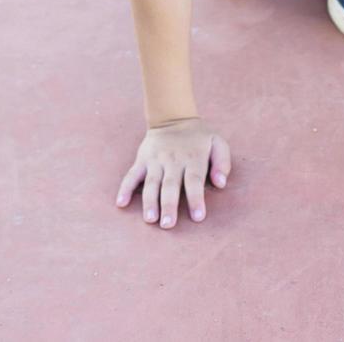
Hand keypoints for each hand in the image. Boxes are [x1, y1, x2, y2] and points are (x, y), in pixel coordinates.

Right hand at [115, 116, 230, 228]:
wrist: (173, 117)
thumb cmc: (199, 137)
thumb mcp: (217, 142)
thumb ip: (222, 162)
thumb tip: (221, 183)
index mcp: (193, 158)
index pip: (194, 181)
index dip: (196, 199)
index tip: (198, 217)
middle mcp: (173, 161)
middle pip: (170, 185)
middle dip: (169, 205)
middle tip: (168, 225)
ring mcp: (155, 161)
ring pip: (151, 183)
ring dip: (149, 201)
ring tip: (150, 218)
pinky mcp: (142, 160)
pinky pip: (132, 175)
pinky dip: (125, 188)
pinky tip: (121, 203)